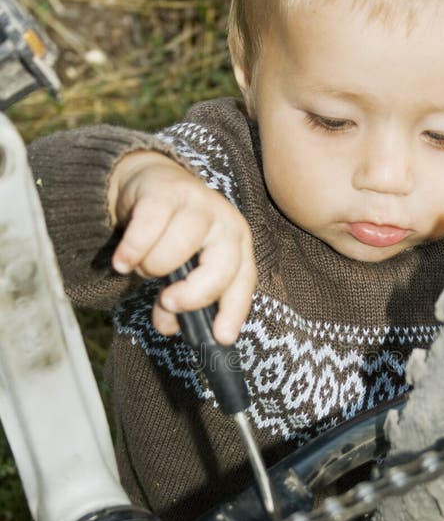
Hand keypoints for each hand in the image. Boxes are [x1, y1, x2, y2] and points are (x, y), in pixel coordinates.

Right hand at [108, 150, 256, 343]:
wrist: (152, 184)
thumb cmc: (174, 235)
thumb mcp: (183, 270)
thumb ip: (179, 301)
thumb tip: (167, 325)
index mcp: (237, 245)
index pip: (243, 282)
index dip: (234, 311)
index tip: (221, 337)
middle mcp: (225, 223)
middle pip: (221, 267)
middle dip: (194, 293)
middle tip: (168, 302)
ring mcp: (198, 204)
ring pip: (177, 249)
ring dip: (152, 267)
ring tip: (143, 266)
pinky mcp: (166, 191)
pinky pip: (147, 228)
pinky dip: (131, 251)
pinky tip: (122, 262)